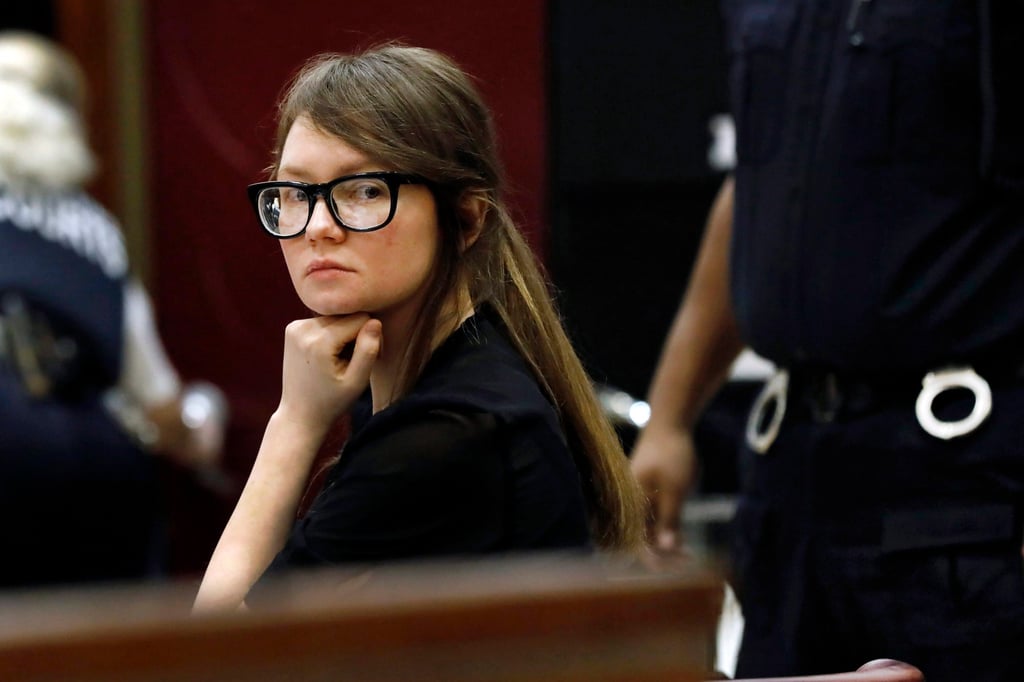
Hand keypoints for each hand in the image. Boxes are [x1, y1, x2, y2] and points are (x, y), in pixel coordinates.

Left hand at [277, 314, 381, 434]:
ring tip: (339, 360)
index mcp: (319, 341)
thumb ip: (368, 350)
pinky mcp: (292, 328)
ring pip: (336, 317)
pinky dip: (330, 335)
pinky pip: (323, 321)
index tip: (367, 359)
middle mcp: (303, 329)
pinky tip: (327, 355)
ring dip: (343, 335)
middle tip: (353, 362)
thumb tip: (375, 322)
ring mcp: (295, 327)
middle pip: (347, 316)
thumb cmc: (332, 402)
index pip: (360, 319)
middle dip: (355, 335)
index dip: (370, 337)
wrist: (300, 414)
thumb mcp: (357, 382)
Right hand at [630, 425, 697, 554]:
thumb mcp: (676, 489)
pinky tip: (683, 541)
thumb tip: (666, 549)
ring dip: (666, 546)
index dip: (656, 560)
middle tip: (689, 561)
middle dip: (663, 556)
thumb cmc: (672, 453)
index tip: (680, 566)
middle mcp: (630, 504)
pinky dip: (666, 532)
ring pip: (648, 533)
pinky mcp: (647, 496)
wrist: (670, 422)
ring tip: (689, 555)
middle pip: (641, 541)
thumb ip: (670, 520)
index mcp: (631, 503)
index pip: (637, 543)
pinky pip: (653, 522)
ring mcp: (638, 500)